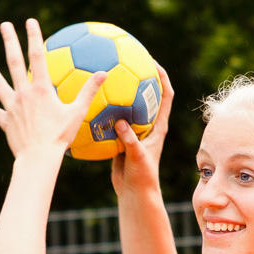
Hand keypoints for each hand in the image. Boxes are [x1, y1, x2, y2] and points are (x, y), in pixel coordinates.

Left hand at [0, 19, 105, 159]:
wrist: (39, 157)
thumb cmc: (60, 136)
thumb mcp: (78, 112)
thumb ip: (88, 91)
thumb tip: (104, 73)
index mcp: (41, 89)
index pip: (37, 57)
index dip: (34, 37)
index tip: (30, 21)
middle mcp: (23, 93)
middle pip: (14, 62)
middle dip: (9, 41)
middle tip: (4, 25)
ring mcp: (11, 107)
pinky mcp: (5, 121)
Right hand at [110, 66, 174, 196]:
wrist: (134, 192)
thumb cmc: (142, 176)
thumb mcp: (137, 156)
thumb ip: (129, 140)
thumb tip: (119, 122)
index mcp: (157, 127)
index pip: (165, 96)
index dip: (162, 78)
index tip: (152, 62)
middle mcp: (147, 125)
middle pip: (145, 95)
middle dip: (138, 77)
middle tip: (125, 61)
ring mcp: (133, 131)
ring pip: (126, 106)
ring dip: (118, 93)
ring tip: (105, 77)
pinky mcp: (120, 138)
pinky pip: (110, 120)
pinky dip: (102, 112)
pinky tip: (88, 104)